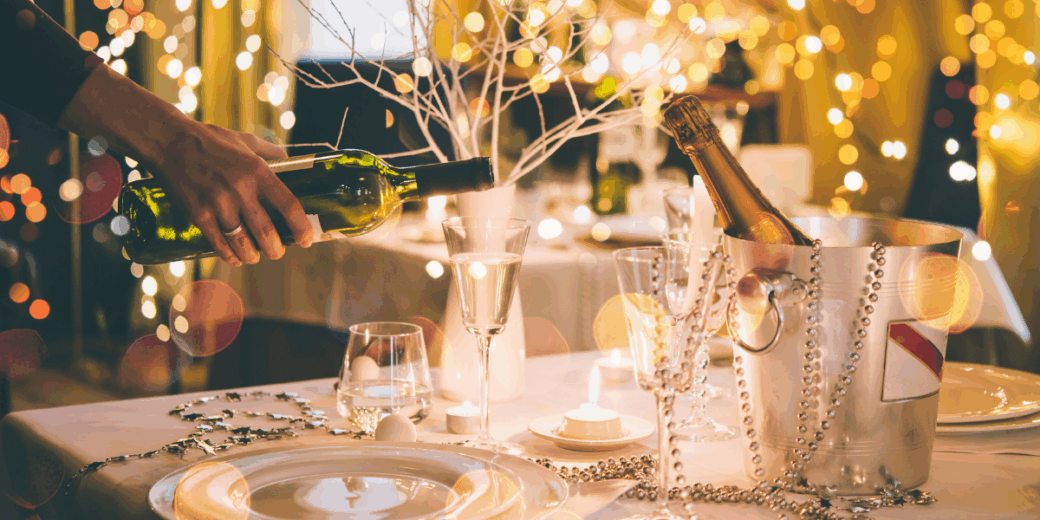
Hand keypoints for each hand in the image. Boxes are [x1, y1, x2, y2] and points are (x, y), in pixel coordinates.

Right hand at [151, 121, 312, 266]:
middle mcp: (240, 190)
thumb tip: (293, 162)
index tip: (307, 239)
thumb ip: (271, 153)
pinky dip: (230, 255)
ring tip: (256, 257)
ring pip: (243, 244)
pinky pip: (219, 244)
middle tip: (278, 251)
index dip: (301, 227)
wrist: (170, 141)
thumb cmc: (211, 140)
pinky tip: (235, 257)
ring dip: (253, 256)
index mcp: (257, 171)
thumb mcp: (246, 141)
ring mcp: (218, 204)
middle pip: (266, 233)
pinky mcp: (199, 214)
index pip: (288, 205)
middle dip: (276, 249)